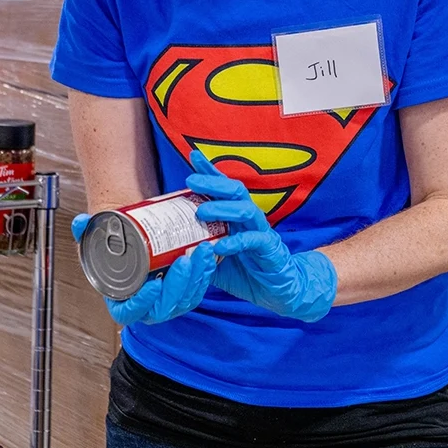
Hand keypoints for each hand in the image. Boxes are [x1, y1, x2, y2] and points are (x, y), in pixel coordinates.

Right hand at [71, 213, 216, 326]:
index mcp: (123, 302)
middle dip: (179, 284)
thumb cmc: (117, 248)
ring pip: (186, 298)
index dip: (143, 302)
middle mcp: (147, 307)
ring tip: (203, 250)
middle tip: (186, 260)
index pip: (131, 312)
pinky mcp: (184, 292)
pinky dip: (206, 274)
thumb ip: (86, 230)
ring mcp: (167, 302)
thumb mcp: (97, 240)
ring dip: (198, 276)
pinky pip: (198, 289)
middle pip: (166, 306)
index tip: (154, 284)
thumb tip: (81, 221)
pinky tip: (211, 256)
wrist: (135, 244)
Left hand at [186, 153, 336, 322]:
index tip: (193, 156)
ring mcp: (261, 231)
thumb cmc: (247, 272)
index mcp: (236, 217)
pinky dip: (235, 242)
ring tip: (201, 212)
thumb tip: (168, 251)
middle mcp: (249, 219)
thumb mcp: (214, 263)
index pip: (223, 189)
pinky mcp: (270, 249)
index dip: (210, 171)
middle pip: (235, 191)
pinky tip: (219, 246)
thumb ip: (197, 254)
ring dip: (222, 208)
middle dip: (213, 183)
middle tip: (191, 181)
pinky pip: (253, 240)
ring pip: (245, 209)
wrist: (279, 292)